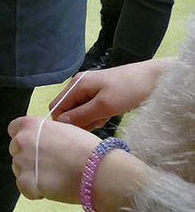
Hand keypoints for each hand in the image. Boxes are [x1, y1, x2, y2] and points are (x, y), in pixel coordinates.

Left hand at [8, 116, 98, 202]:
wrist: (98, 170)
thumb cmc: (87, 149)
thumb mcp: (63, 129)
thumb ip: (45, 132)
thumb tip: (40, 139)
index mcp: (30, 124)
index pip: (14, 129)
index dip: (25, 138)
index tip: (34, 146)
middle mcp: (22, 140)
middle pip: (16, 150)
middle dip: (29, 157)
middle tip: (49, 164)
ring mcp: (22, 161)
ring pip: (19, 169)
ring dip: (32, 173)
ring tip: (54, 176)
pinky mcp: (26, 182)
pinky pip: (24, 187)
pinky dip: (35, 190)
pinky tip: (52, 186)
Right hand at [50, 59, 172, 129]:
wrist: (154, 78)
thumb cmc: (129, 90)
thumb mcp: (105, 106)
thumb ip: (81, 115)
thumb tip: (60, 123)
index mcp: (76, 85)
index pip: (57, 106)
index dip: (63, 122)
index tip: (79, 133)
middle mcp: (79, 85)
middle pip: (68, 109)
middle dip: (79, 121)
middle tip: (97, 124)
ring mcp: (89, 89)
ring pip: (80, 111)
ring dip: (90, 120)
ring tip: (105, 118)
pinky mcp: (99, 94)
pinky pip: (90, 109)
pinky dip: (97, 116)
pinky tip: (109, 115)